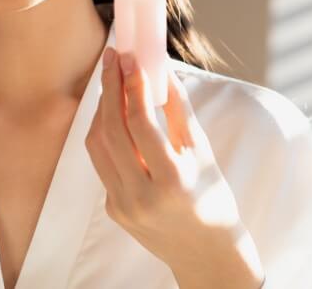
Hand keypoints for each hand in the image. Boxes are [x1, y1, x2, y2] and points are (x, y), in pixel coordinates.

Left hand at [84, 47, 264, 288]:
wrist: (207, 254)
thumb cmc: (213, 198)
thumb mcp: (203, 154)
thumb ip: (181, 112)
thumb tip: (163, 70)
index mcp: (172, 181)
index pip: (141, 124)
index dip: (132, 86)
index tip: (130, 58)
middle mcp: (142, 196)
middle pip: (112, 131)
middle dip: (110, 88)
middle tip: (112, 58)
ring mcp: (123, 206)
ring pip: (98, 146)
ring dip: (102, 109)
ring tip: (112, 81)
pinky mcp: (113, 210)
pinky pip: (102, 163)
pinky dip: (107, 135)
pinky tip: (116, 116)